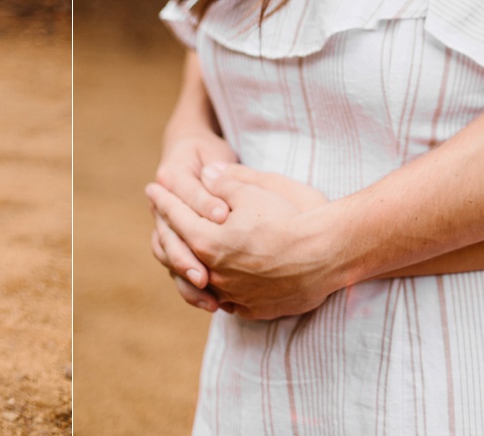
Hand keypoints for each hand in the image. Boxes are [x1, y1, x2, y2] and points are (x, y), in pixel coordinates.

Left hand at [146, 164, 333, 320]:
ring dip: (188, 260)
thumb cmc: (294, 216)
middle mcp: (216, 274)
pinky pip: (224, 298)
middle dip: (168, 229)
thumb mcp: (255, 190)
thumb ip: (225, 183)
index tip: (152, 188)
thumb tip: (206, 174)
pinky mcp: (254, 309)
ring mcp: (235, 295)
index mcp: (210, 243)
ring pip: (199, 281)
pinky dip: (215, 284)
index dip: (163, 200)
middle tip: (161, 214)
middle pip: (179, 252)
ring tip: (184, 246)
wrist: (331, 254)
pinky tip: (215, 275)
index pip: (176, 218)